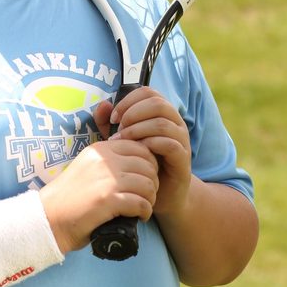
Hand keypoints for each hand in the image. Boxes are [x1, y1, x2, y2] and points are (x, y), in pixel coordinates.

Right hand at [39, 134, 158, 254]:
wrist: (48, 219)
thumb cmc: (70, 198)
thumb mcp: (87, 168)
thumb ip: (108, 161)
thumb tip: (140, 161)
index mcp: (99, 150)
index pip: (140, 148)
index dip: (149, 164)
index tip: (144, 180)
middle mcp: (104, 160)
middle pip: (148, 165)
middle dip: (153, 182)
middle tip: (147, 196)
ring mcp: (106, 180)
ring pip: (148, 184)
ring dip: (151, 199)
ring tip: (144, 208)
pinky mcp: (107, 200)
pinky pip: (141, 203)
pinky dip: (145, 212)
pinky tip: (140, 217)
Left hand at [96, 88, 192, 218]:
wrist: (160, 195)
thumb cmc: (140, 164)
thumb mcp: (121, 141)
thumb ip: (110, 124)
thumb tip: (103, 105)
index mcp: (161, 114)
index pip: (148, 92)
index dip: (128, 101)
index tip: (113, 118)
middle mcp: (174, 123)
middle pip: (157, 103)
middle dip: (133, 114)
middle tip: (118, 130)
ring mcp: (181, 140)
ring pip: (162, 123)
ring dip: (138, 130)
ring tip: (122, 142)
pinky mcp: (183, 159)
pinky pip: (170, 144)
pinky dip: (150, 145)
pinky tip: (137, 153)